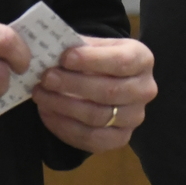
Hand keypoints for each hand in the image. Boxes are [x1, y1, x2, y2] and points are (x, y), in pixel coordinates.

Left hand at [32, 37, 156, 153]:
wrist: (109, 79)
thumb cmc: (100, 59)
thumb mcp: (94, 45)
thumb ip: (78, 47)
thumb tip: (52, 51)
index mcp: (142, 60)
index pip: (122, 61)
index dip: (93, 60)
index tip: (65, 57)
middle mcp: (145, 90)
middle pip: (110, 92)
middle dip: (73, 85)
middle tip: (46, 77)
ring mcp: (134, 117)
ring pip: (98, 116)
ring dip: (64, 106)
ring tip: (41, 94)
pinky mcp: (121, 139)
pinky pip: (91, 139)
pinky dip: (64, 127)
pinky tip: (47, 113)